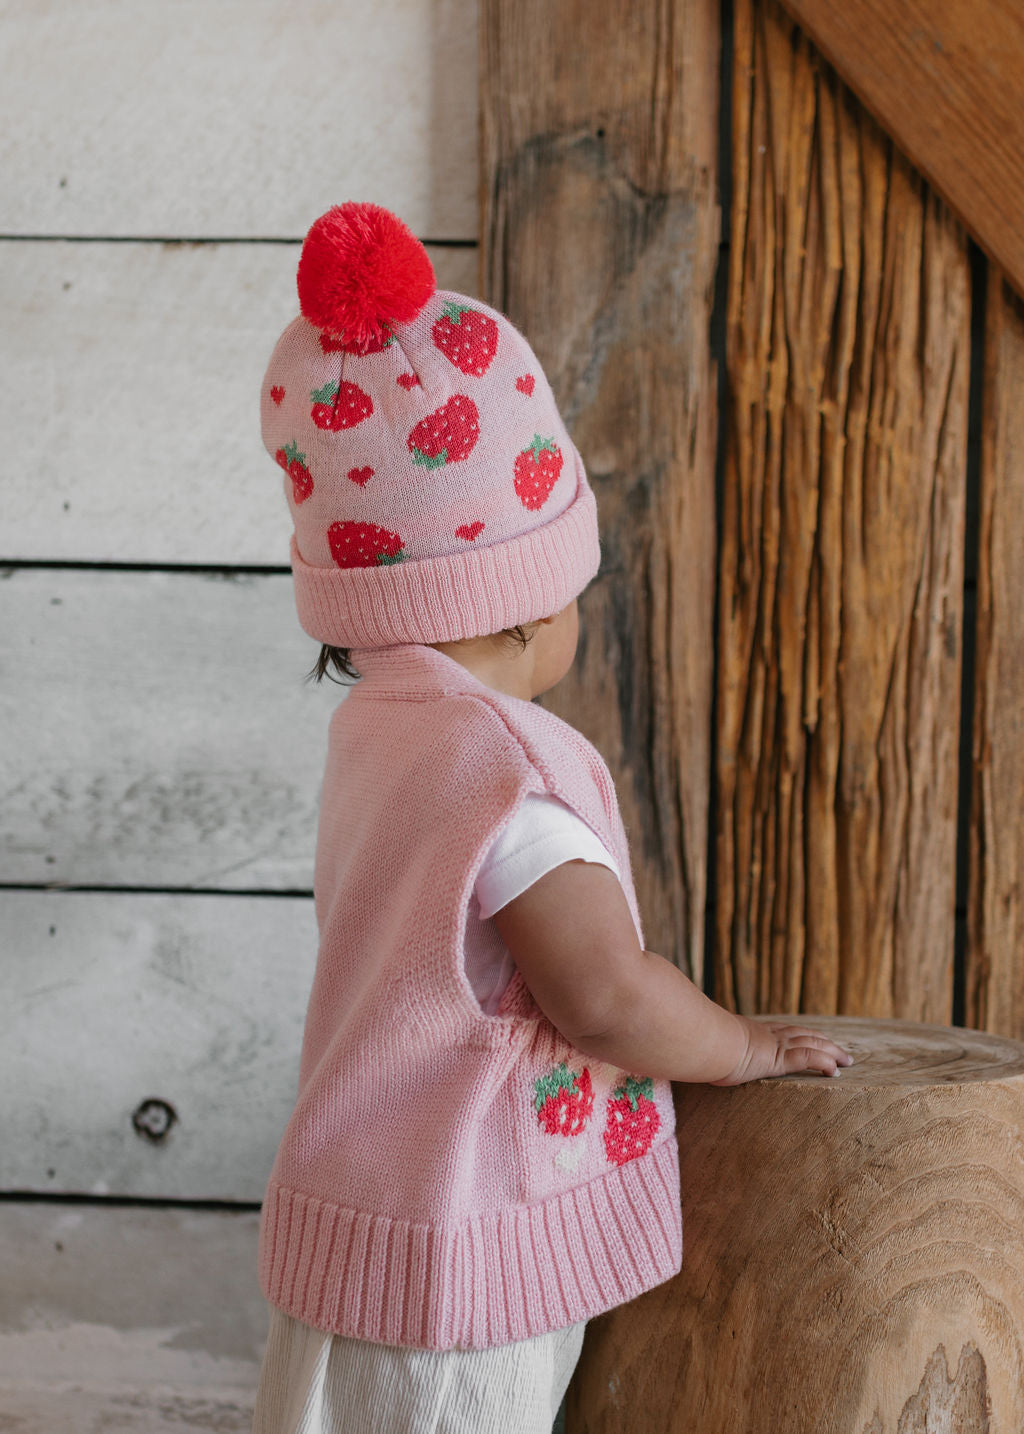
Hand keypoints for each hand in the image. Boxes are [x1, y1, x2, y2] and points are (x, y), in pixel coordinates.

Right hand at [710, 1017, 853, 1085]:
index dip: (803, 1035)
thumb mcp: (710, 1044)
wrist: (704, 1039)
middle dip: (825, 1042)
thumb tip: (697, 1052)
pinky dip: (823, 1063)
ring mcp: (775, 1045)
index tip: (814, 1039)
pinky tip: (834, 1070)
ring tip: (846, 1061)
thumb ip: (713, 1047)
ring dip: (832, 1052)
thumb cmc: (701, 1042)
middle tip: (840, 1051)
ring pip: (812, 1044)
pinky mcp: (778, 1059)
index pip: (786, 1031)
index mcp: (755, 1032)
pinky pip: (807, 1058)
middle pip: (805, 1035)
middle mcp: (769, 1035)